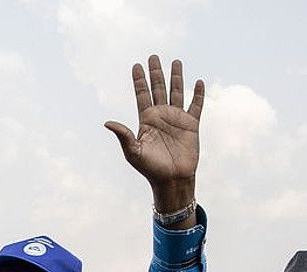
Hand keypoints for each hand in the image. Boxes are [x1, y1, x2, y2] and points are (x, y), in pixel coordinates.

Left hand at [104, 56, 203, 212]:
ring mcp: (177, 119)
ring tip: (176, 61)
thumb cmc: (150, 169)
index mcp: (146, 120)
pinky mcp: (192, 125)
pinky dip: (198, 94)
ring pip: (177, 92)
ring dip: (176, 77)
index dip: (139, 80)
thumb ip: (123, 135)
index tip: (136, 65)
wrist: (172, 180)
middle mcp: (161, 116)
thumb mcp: (133, 152)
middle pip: (158, 88)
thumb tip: (107, 123)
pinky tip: (199, 82)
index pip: (142, 95)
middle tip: (153, 56)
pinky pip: (196, 106)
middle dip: (156, 72)